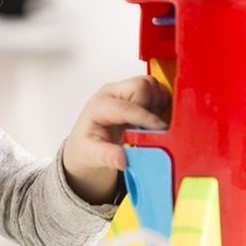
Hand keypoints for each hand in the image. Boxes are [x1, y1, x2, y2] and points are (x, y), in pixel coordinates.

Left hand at [62, 75, 168, 204]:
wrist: (85, 149)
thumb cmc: (86, 149)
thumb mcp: (91, 156)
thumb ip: (107, 156)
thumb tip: (121, 159)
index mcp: (99, 106)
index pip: (128, 106)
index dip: (147, 118)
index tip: (160, 130)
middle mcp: (111, 94)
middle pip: (141, 86)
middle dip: (152, 106)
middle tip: (151, 129)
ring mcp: (124, 92)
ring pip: (151, 85)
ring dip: (157, 104)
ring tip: (150, 126)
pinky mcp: (134, 95)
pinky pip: (155, 90)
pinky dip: (160, 104)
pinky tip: (152, 122)